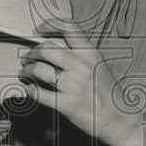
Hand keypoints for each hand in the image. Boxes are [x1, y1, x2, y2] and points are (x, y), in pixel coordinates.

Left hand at [18, 20, 139, 145]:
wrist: (120, 120)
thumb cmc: (110, 95)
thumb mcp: (99, 67)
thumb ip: (81, 56)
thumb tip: (55, 49)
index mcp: (91, 54)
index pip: (68, 28)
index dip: (49, 24)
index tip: (38, 30)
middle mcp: (81, 66)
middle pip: (46, 48)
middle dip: (33, 52)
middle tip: (28, 58)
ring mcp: (73, 85)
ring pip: (39, 69)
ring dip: (27, 70)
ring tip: (26, 73)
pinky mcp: (66, 104)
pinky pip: (38, 93)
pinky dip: (30, 90)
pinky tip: (30, 89)